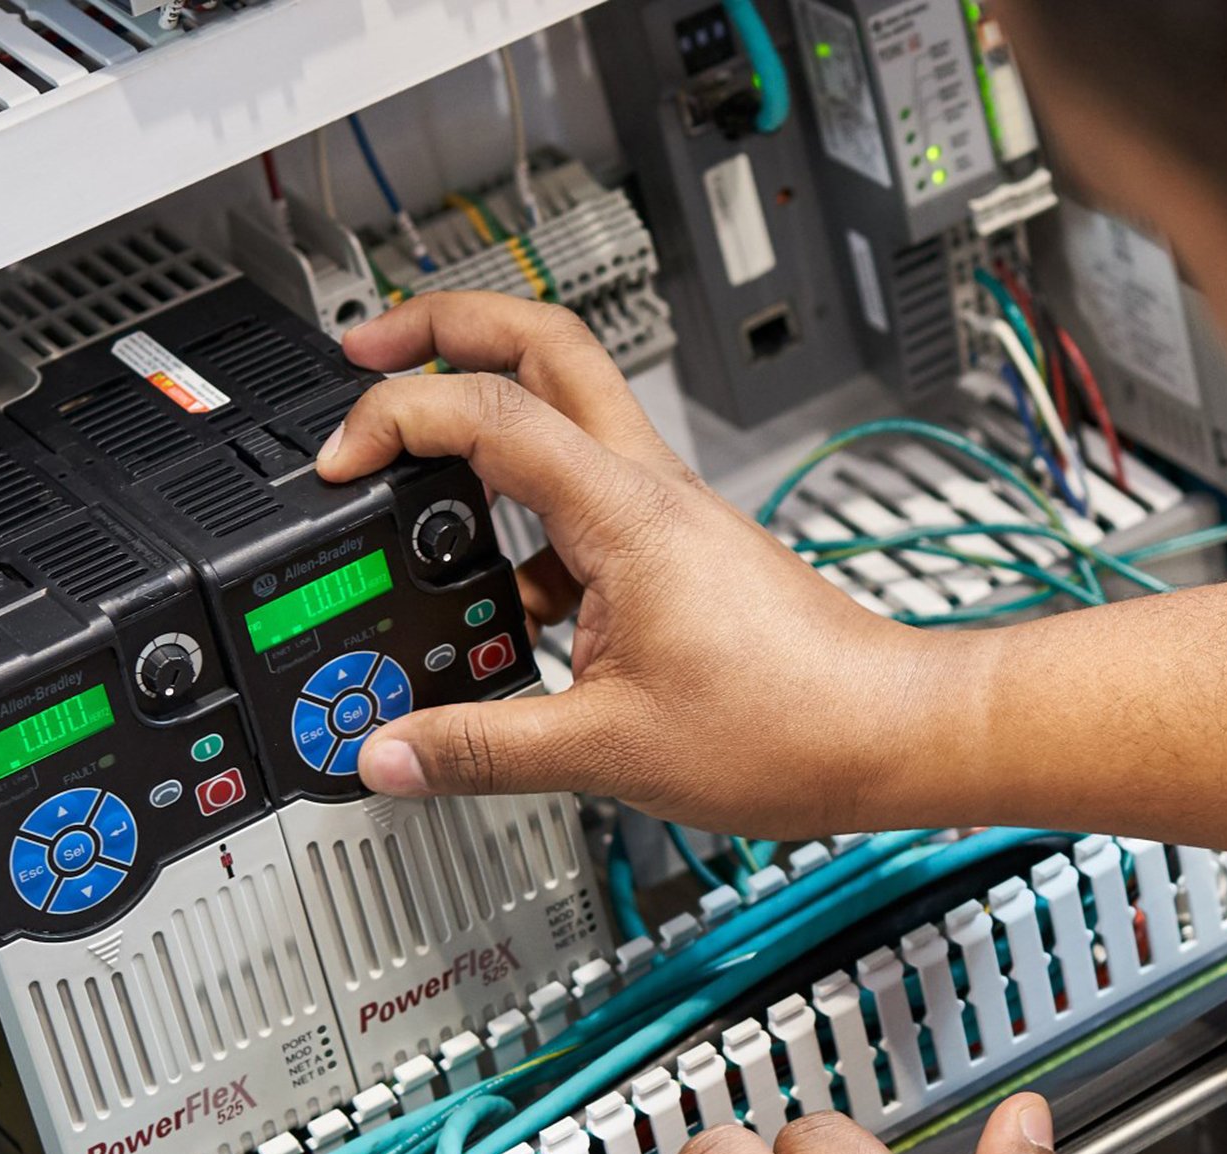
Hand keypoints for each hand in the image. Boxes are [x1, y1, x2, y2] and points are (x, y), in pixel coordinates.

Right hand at [320, 293, 961, 837]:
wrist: (889, 733)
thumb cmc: (792, 726)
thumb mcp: (608, 750)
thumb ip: (482, 749)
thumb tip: (387, 754)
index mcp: (625, 513)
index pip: (488, 409)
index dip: (394, 416)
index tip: (338, 462)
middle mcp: (650, 490)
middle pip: (546, 345)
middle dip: (449, 326)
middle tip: (369, 352)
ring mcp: (669, 515)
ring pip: (568, 419)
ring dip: (487, 430)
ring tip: (415, 486)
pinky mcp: (681, 553)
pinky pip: (586, 505)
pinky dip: (528, 528)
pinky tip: (502, 603)